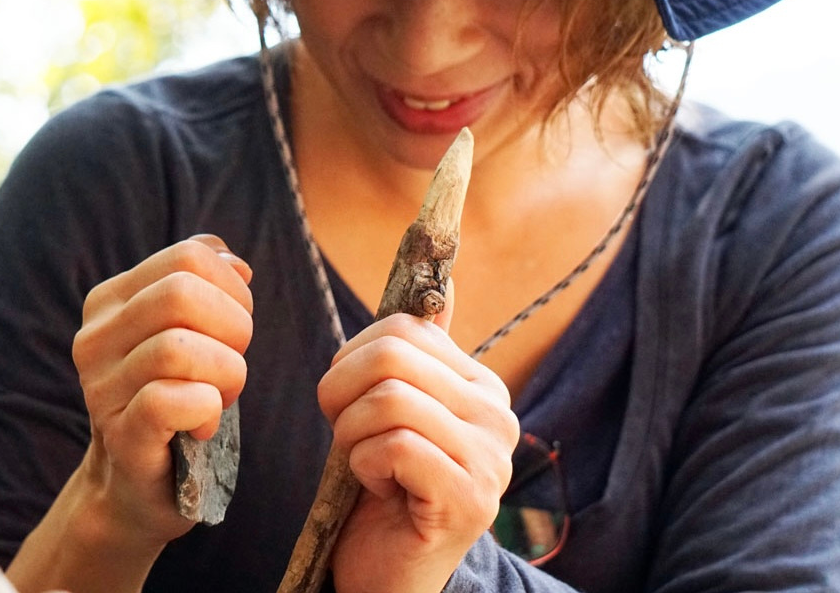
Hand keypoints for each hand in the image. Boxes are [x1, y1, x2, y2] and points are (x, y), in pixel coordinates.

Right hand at [72, 234, 252, 545]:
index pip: (188, 256)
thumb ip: (204, 284)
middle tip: (232, 365)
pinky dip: (207, 409)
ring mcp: (101, 388)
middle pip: (182, 293)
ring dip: (226, 374)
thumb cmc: (172, 399)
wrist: (135, 485)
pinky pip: (170, 401)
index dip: (232, 290)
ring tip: (220, 396)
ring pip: (178, 347)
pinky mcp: (120, 435)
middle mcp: (94, 338)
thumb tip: (234, 264)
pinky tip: (204, 425)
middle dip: (233, 327)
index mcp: (109, 300)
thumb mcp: (185, 331)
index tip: (232, 330)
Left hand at [318, 286, 518, 592]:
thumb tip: (444, 276)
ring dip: (351, 437)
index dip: (352, 358)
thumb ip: (414, 353)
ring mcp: (490, 460)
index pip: (405, 328)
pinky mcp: (469, 500)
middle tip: (344, 433)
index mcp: (480, 386)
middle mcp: (498, 417)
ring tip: (366, 466)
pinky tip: (379, 491)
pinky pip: (393, 447)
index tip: (348, 400)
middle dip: (341, 392)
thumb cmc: (383, 489)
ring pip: (388, 400)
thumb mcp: (392, 411)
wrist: (389, 576)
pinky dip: (364, 467)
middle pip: (392, 356)